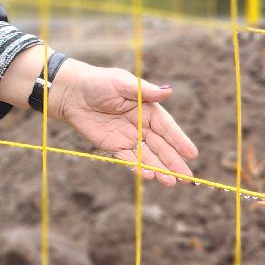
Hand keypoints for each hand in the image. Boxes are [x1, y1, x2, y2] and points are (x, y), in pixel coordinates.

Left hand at [49, 60, 198, 186]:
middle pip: (161, 146)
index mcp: (148, 109)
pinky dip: (138, 168)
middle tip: (187, 179)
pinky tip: (148, 176)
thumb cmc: (98, 82)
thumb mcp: (121, 83)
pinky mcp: (113, 146)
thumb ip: (144, 90)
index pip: (167, 128)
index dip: (180, 141)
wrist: (71, 93)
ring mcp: (128, 137)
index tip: (193, 154)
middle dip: (174, 162)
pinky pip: (128, 159)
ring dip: (160, 169)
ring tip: (170, 182)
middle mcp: (141, 125)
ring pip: (148, 156)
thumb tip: (168, 91)